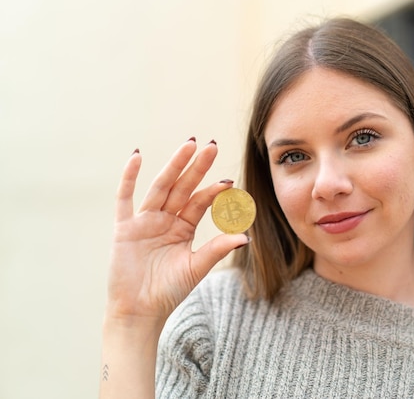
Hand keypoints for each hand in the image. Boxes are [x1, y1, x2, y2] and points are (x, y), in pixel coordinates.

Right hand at [106, 138, 248, 324]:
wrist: (140, 312)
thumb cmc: (169, 291)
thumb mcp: (197, 267)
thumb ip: (217, 249)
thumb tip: (246, 236)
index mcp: (184, 228)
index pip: (199, 202)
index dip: (213, 191)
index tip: (229, 182)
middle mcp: (165, 220)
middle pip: (182, 187)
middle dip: (196, 167)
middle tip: (211, 145)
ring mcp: (144, 221)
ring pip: (160, 187)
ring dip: (173, 165)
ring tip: (188, 145)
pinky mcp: (125, 228)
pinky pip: (125, 198)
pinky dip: (129, 177)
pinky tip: (137, 156)